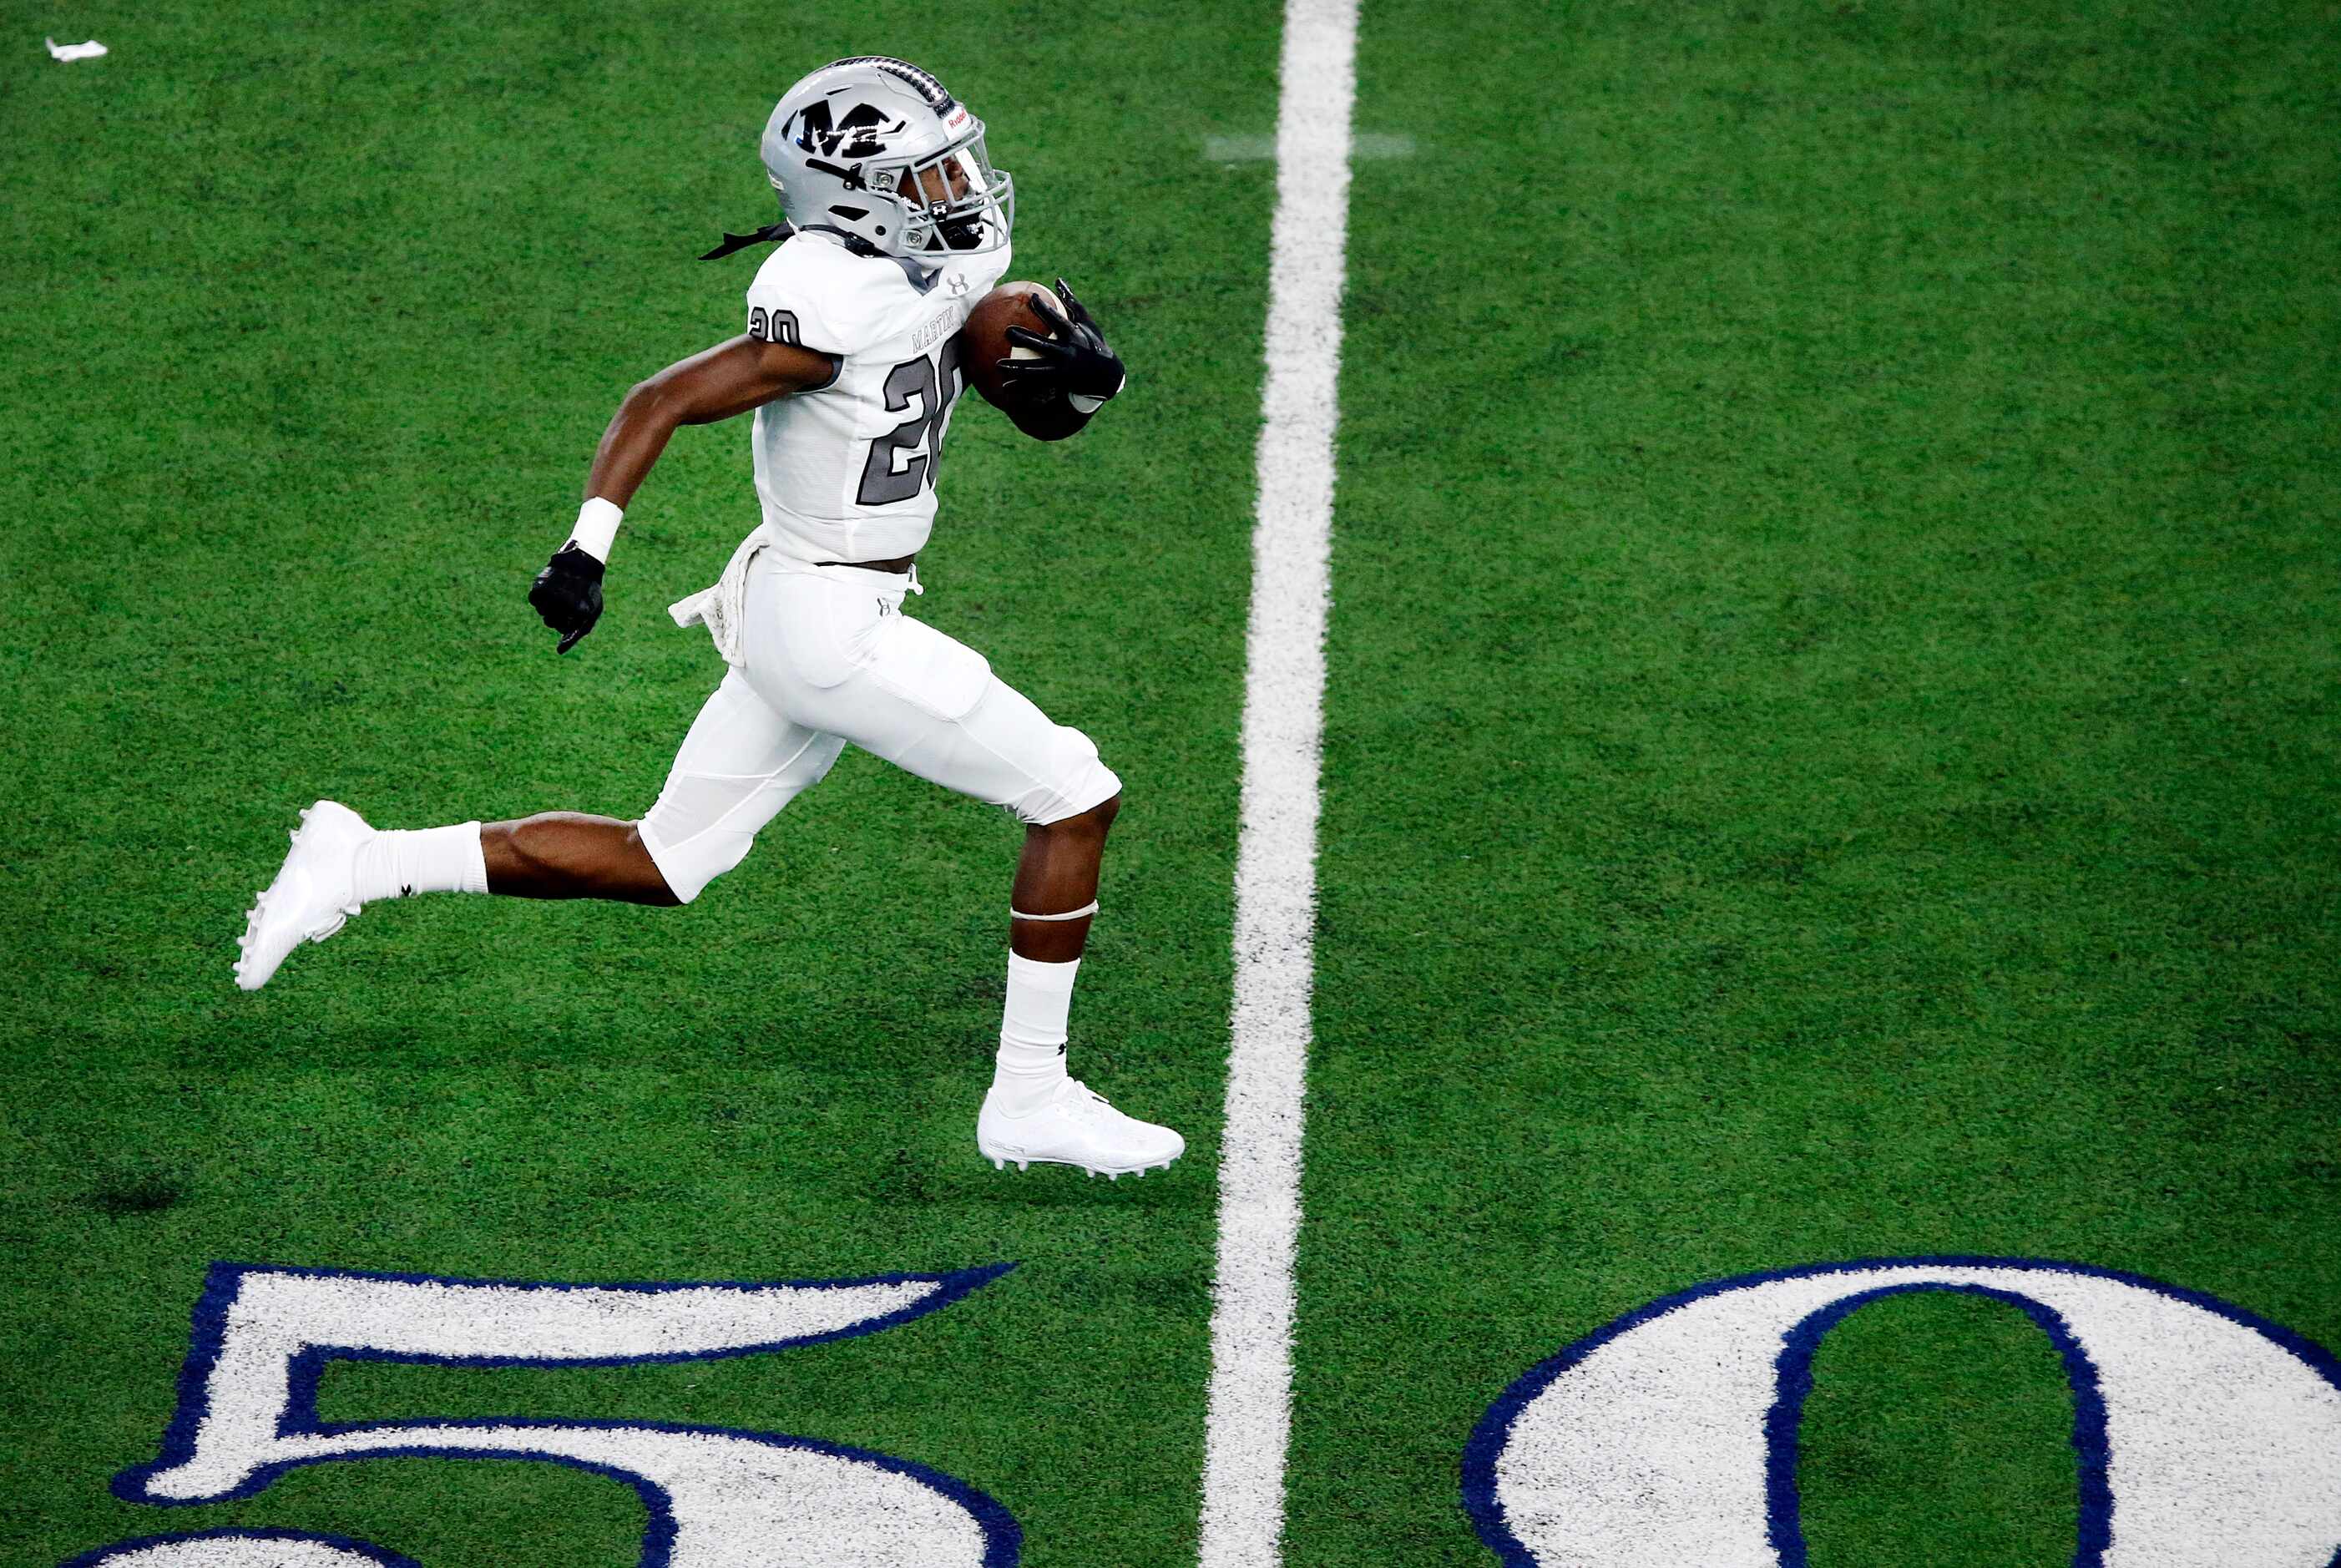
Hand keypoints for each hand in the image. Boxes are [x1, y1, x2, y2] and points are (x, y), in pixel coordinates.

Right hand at [528, 545, 604, 653]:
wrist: (584, 563)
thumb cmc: (589, 592)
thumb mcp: (591, 614)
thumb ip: (577, 634)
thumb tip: (559, 651)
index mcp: (580, 611)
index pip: (565, 629)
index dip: (568, 622)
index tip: (573, 611)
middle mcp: (564, 604)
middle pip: (551, 622)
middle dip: (556, 616)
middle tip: (566, 601)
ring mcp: (551, 594)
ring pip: (542, 611)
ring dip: (548, 606)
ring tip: (560, 593)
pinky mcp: (541, 585)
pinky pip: (534, 599)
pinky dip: (539, 597)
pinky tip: (550, 591)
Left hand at [998, 278, 1125, 408]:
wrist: (1106, 376)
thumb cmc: (1094, 343)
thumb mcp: (1087, 323)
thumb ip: (1072, 303)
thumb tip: (1058, 280)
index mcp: (1075, 336)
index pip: (1059, 321)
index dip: (1046, 310)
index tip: (1031, 298)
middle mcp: (1068, 353)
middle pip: (1044, 346)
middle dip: (1026, 339)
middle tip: (1008, 332)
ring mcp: (1063, 370)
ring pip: (1036, 370)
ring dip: (1017, 368)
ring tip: (998, 364)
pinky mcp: (1059, 383)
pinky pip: (1037, 385)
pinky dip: (1021, 386)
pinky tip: (1004, 386)